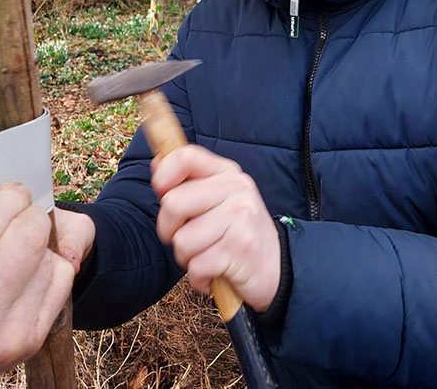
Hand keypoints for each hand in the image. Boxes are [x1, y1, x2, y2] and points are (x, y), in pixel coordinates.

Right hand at [0, 182, 81, 388]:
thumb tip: (1, 189)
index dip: (3, 195)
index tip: (3, 190)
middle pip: (30, 233)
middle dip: (24, 212)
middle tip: (12, 208)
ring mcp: (5, 337)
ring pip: (51, 257)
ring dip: (38, 240)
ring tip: (14, 239)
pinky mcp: (27, 345)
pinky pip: (60, 283)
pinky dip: (47, 265)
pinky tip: (24, 267)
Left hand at [152, 145, 279, 311]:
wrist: (279, 269)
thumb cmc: (238, 234)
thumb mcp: (220, 200)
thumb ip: (190, 182)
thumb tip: (157, 163)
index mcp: (228, 173)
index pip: (185, 157)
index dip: (163, 176)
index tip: (163, 195)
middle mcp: (237, 190)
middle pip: (173, 203)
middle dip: (169, 230)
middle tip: (188, 240)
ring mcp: (241, 218)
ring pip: (181, 240)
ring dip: (186, 259)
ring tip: (207, 257)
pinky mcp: (240, 248)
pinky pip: (196, 266)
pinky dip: (198, 279)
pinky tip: (214, 275)